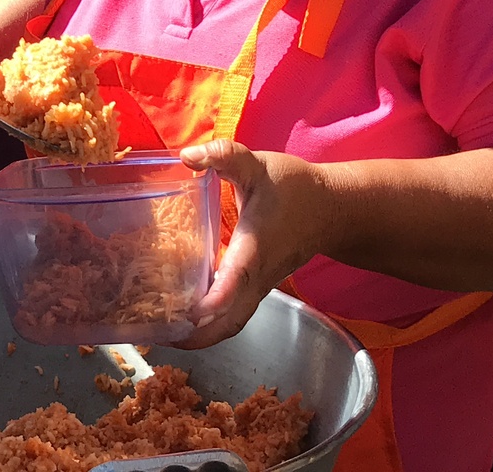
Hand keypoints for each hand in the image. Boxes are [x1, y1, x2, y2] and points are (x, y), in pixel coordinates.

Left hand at [173, 140, 330, 349]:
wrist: (332, 209)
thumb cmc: (295, 187)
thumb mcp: (259, 164)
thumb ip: (225, 156)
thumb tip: (188, 155)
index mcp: (257, 246)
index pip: (238, 277)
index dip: (217, 296)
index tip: (194, 312)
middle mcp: (259, 275)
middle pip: (231, 319)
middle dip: (198, 335)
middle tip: (159, 336)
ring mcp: (261, 287)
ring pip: (232, 323)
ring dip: (201, 336)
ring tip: (163, 334)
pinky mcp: (259, 289)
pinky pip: (235, 315)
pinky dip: (211, 325)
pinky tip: (184, 318)